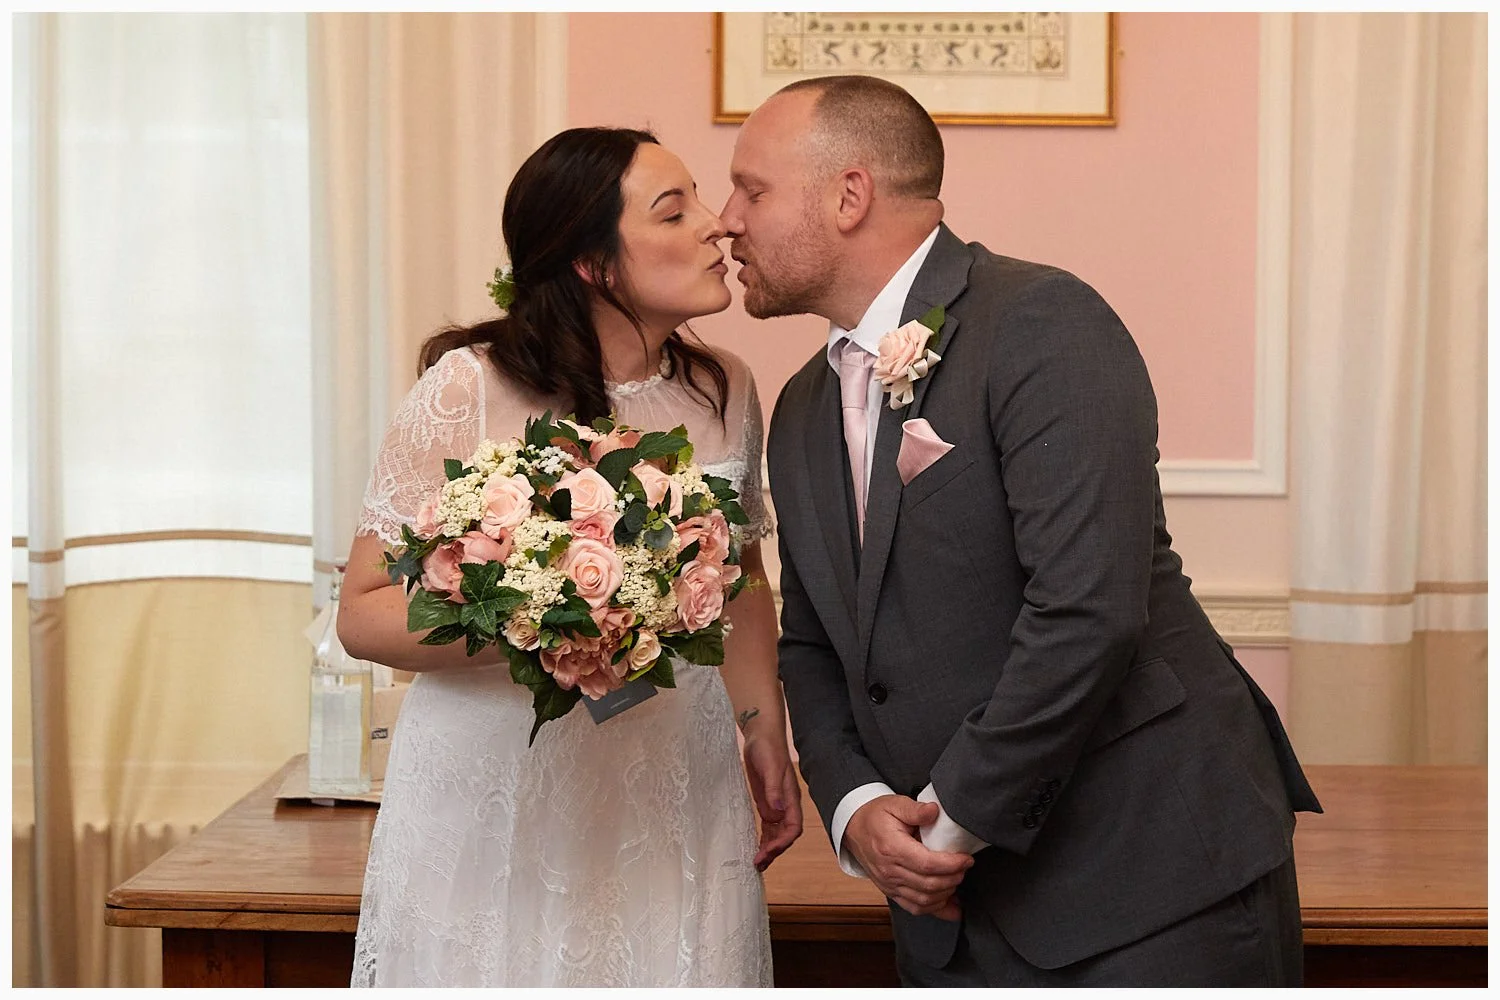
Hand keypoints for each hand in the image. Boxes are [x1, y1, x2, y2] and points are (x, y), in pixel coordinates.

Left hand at [741, 730, 803, 871]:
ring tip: (757, 864)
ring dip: (768, 849)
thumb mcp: (769, 767)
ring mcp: (776, 806)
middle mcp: (785, 806)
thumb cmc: (767, 749)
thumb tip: (779, 810)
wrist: (761, 736)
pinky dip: (763, 839)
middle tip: (758, 864)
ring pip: (776, 834)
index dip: (783, 842)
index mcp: (791, 798)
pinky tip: (756, 848)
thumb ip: (774, 789)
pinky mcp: (766, 803)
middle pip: (784, 835)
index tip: (769, 851)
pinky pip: (767, 827)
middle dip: (774, 851)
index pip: (793, 828)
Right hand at [844, 795, 972, 920]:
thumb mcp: (895, 804)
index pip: (927, 864)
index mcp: (892, 848)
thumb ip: (916, 809)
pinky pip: (915, 908)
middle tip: (965, 867)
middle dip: (953, 878)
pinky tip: (951, 904)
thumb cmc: (875, 816)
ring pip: (924, 900)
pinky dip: (935, 909)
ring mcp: (889, 884)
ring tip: (957, 879)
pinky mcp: (891, 892)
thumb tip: (935, 811)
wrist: (853, 828)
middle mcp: (890, 871)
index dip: (951, 864)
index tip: (966, 859)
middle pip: (929, 885)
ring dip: (946, 894)